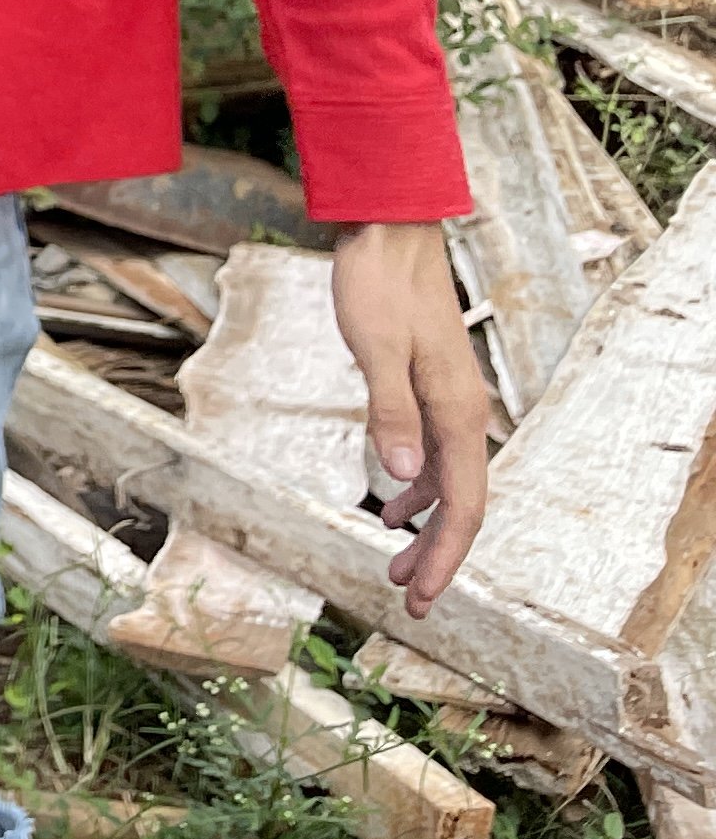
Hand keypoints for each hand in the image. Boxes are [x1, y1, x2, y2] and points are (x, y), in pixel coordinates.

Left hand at [333, 220, 493, 611]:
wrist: (388, 237)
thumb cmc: (378, 288)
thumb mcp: (374, 350)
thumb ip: (389, 413)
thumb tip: (405, 481)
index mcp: (456, 415)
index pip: (463, 508)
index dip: (445, 558)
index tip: (422, 600)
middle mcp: (463, 415)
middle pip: (462, 506)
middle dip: (438, 557)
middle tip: (409, 601)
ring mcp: (450, 404)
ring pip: (449, 485)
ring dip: (425, 528)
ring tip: (393, 565)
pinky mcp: (430, 390)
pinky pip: (435, 457)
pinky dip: (418, 489)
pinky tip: (392, 504)